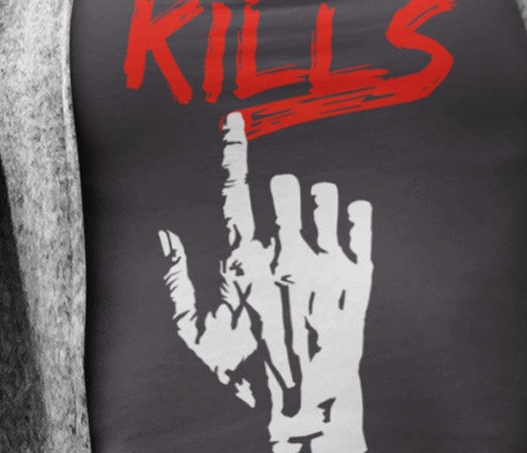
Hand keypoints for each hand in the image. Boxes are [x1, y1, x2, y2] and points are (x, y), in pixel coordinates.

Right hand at [158, 113, 373, 451]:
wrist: (310, 407)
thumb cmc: (249, 369)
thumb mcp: (199, 337)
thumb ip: (177, 283)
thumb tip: (164, 234)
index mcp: (244, 265)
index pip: (234, 191)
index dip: (233, 149)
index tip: (236, 118)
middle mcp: (285, 256)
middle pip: (284, 184)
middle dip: (283, 196)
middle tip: (287, 223)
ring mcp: (326, 263)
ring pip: (325, 193)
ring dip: (318, 207)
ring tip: (317, 237)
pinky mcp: (360, 273)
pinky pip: (361, 213)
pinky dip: (354, 217)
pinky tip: (345, 239)